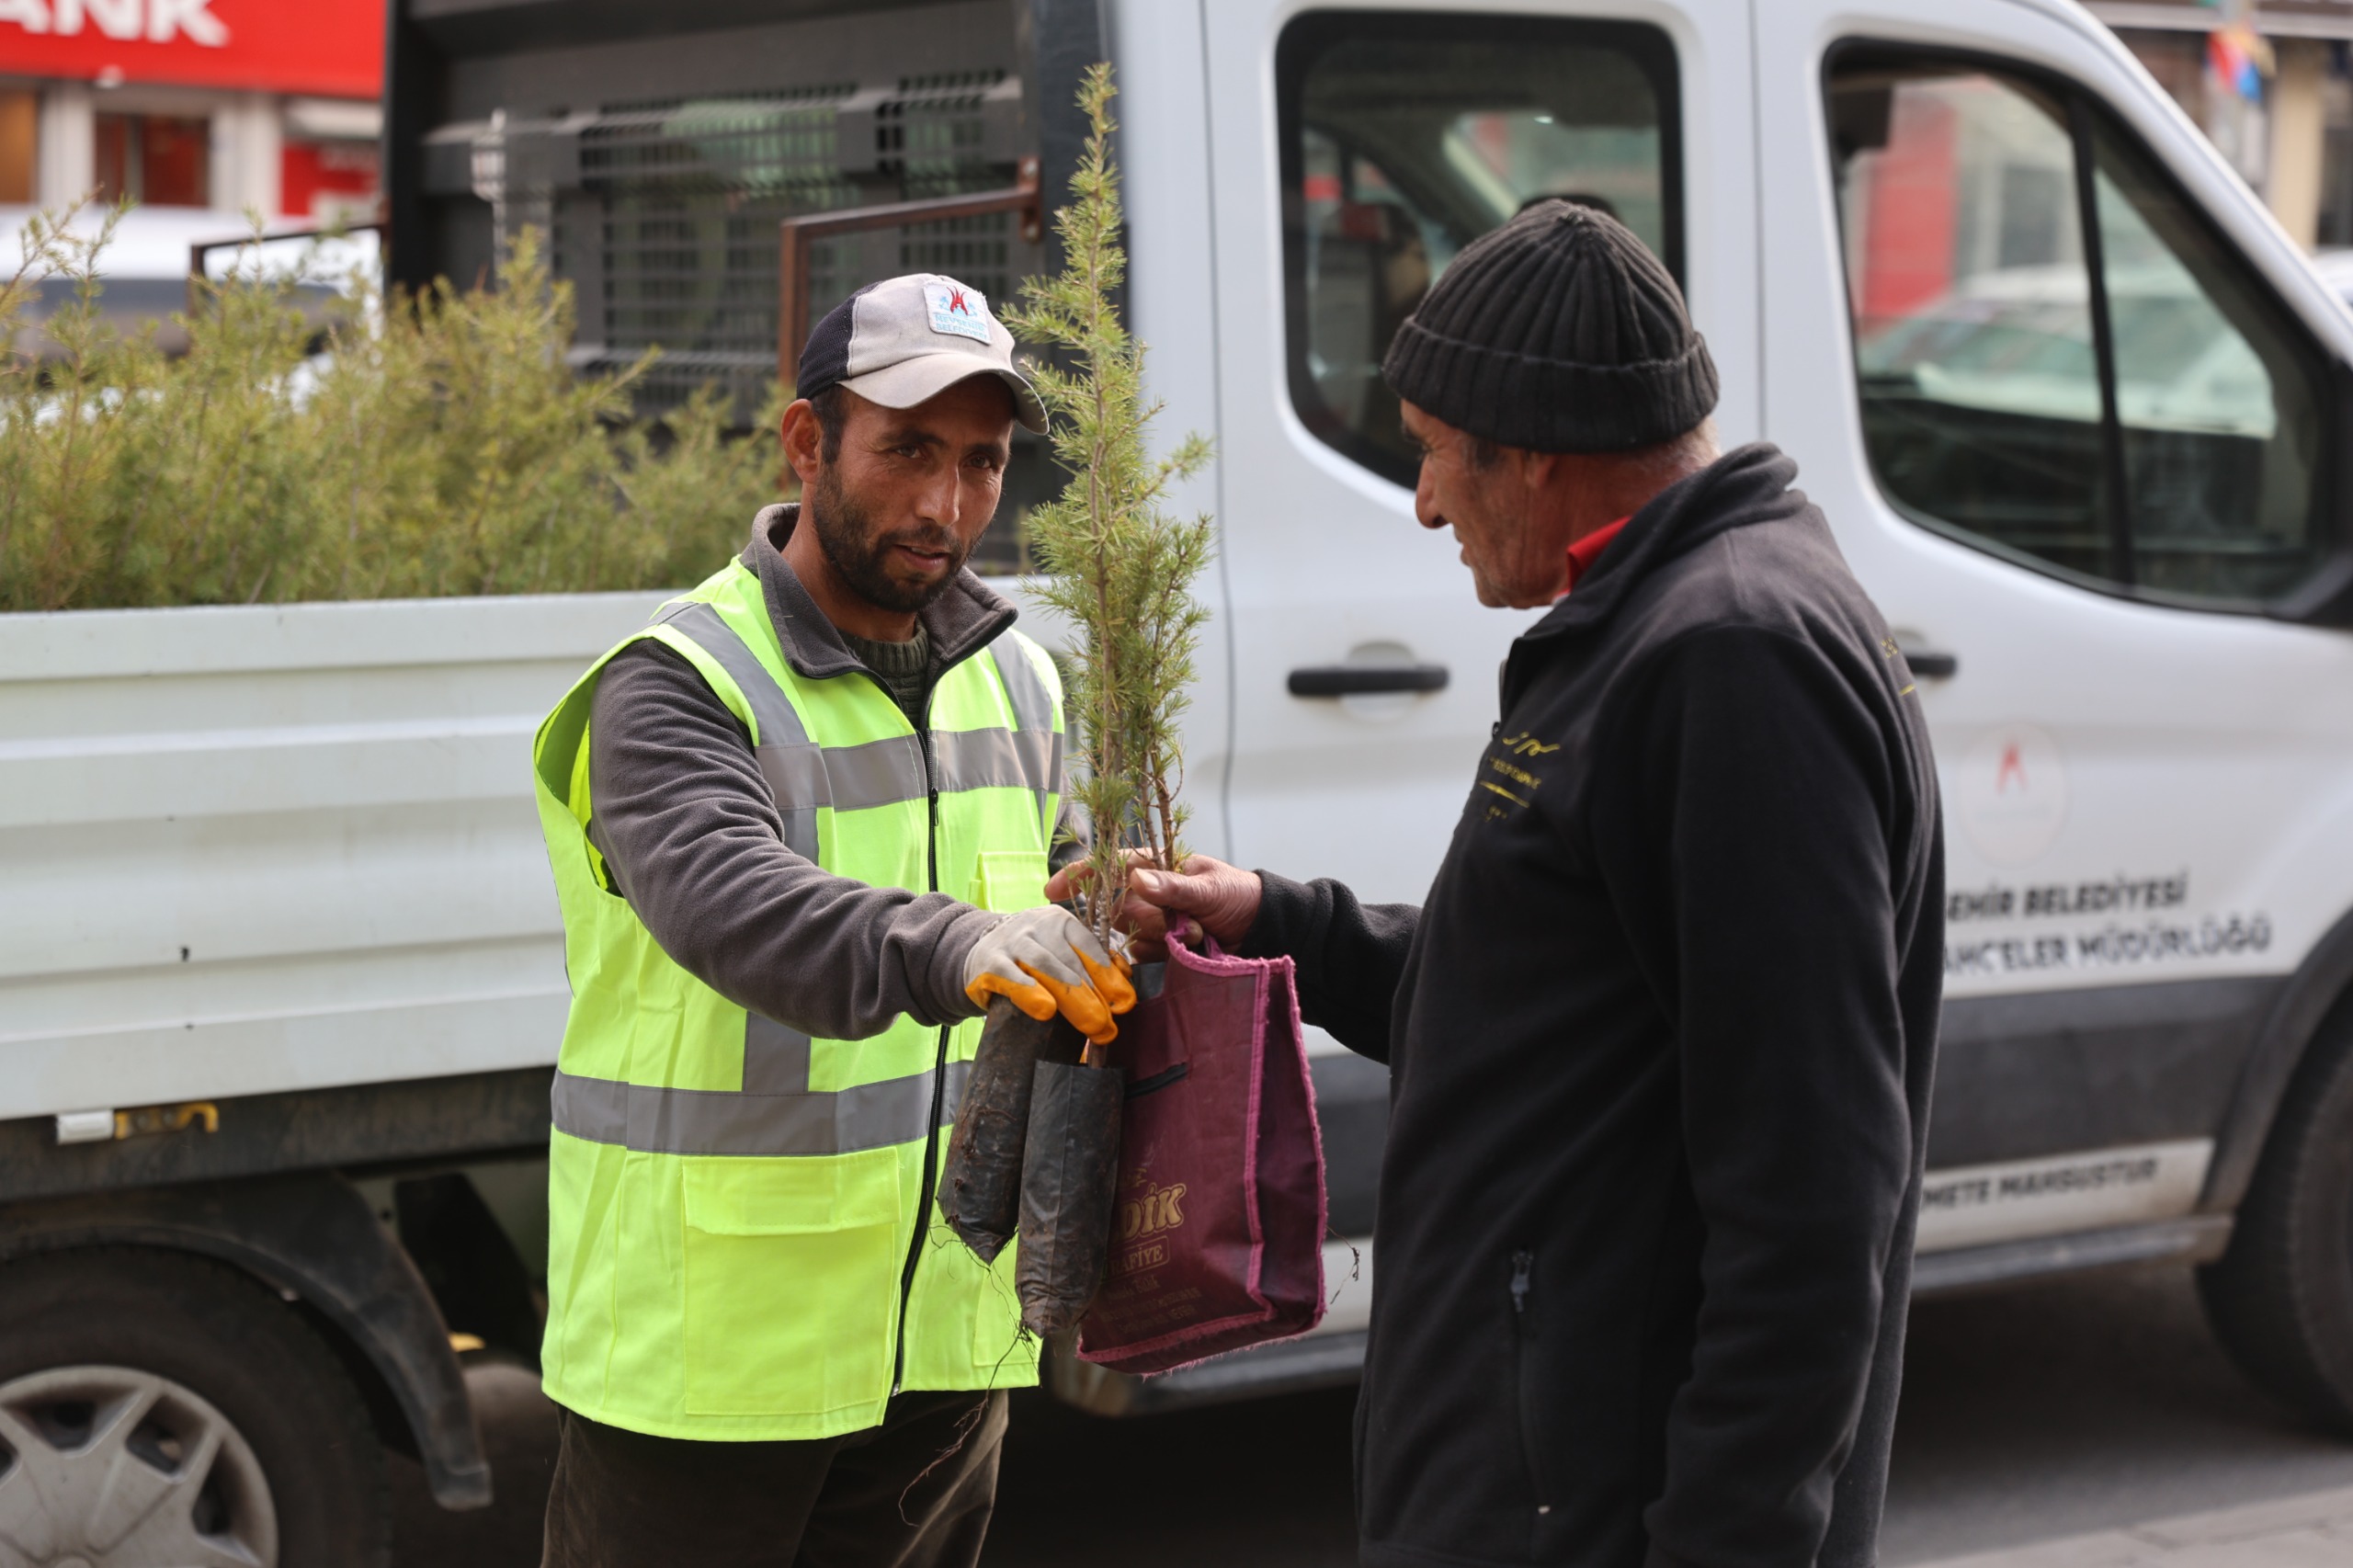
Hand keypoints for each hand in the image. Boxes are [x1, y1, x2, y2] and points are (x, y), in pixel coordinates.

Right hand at [963, 905, 1136, 1044]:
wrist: (979, 955)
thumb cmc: (1031, 960)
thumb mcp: (1061, 954)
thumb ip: (1092, 965)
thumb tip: (1126, 983)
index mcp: (1060, 921)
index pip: (1089, 945)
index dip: (1108, 975)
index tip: (1124, 1003)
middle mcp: (1036, 925)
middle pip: (1069, 960)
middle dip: (1092, 994)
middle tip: (1106, 1023)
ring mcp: (1011, 941)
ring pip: (1043, 965)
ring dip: (1068, 994)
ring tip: (1087, 1021)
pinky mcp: (988, 961)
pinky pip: (1009, 975)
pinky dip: (1028, 991)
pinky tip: (1044, 1009)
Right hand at [1045, 851, 1261, 961]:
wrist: (1262, 929)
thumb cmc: (1238, 895)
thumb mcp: (1210, 888)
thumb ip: (1173, 887)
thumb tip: (1134, 879)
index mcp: (1157, 866)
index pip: (1110, 865)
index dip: (1080, 876)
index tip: (1053, 890)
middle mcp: (1148, 893)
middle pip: (1119, 906)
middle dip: (1148, 919)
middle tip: (1181, 923)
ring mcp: (1152, 921)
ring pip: (1129, 933)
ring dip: (1160, 938)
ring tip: (1197, 934)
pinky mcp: (1158, 947)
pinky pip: (1140, 955)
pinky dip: (1158, 955)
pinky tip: (1182, 950)